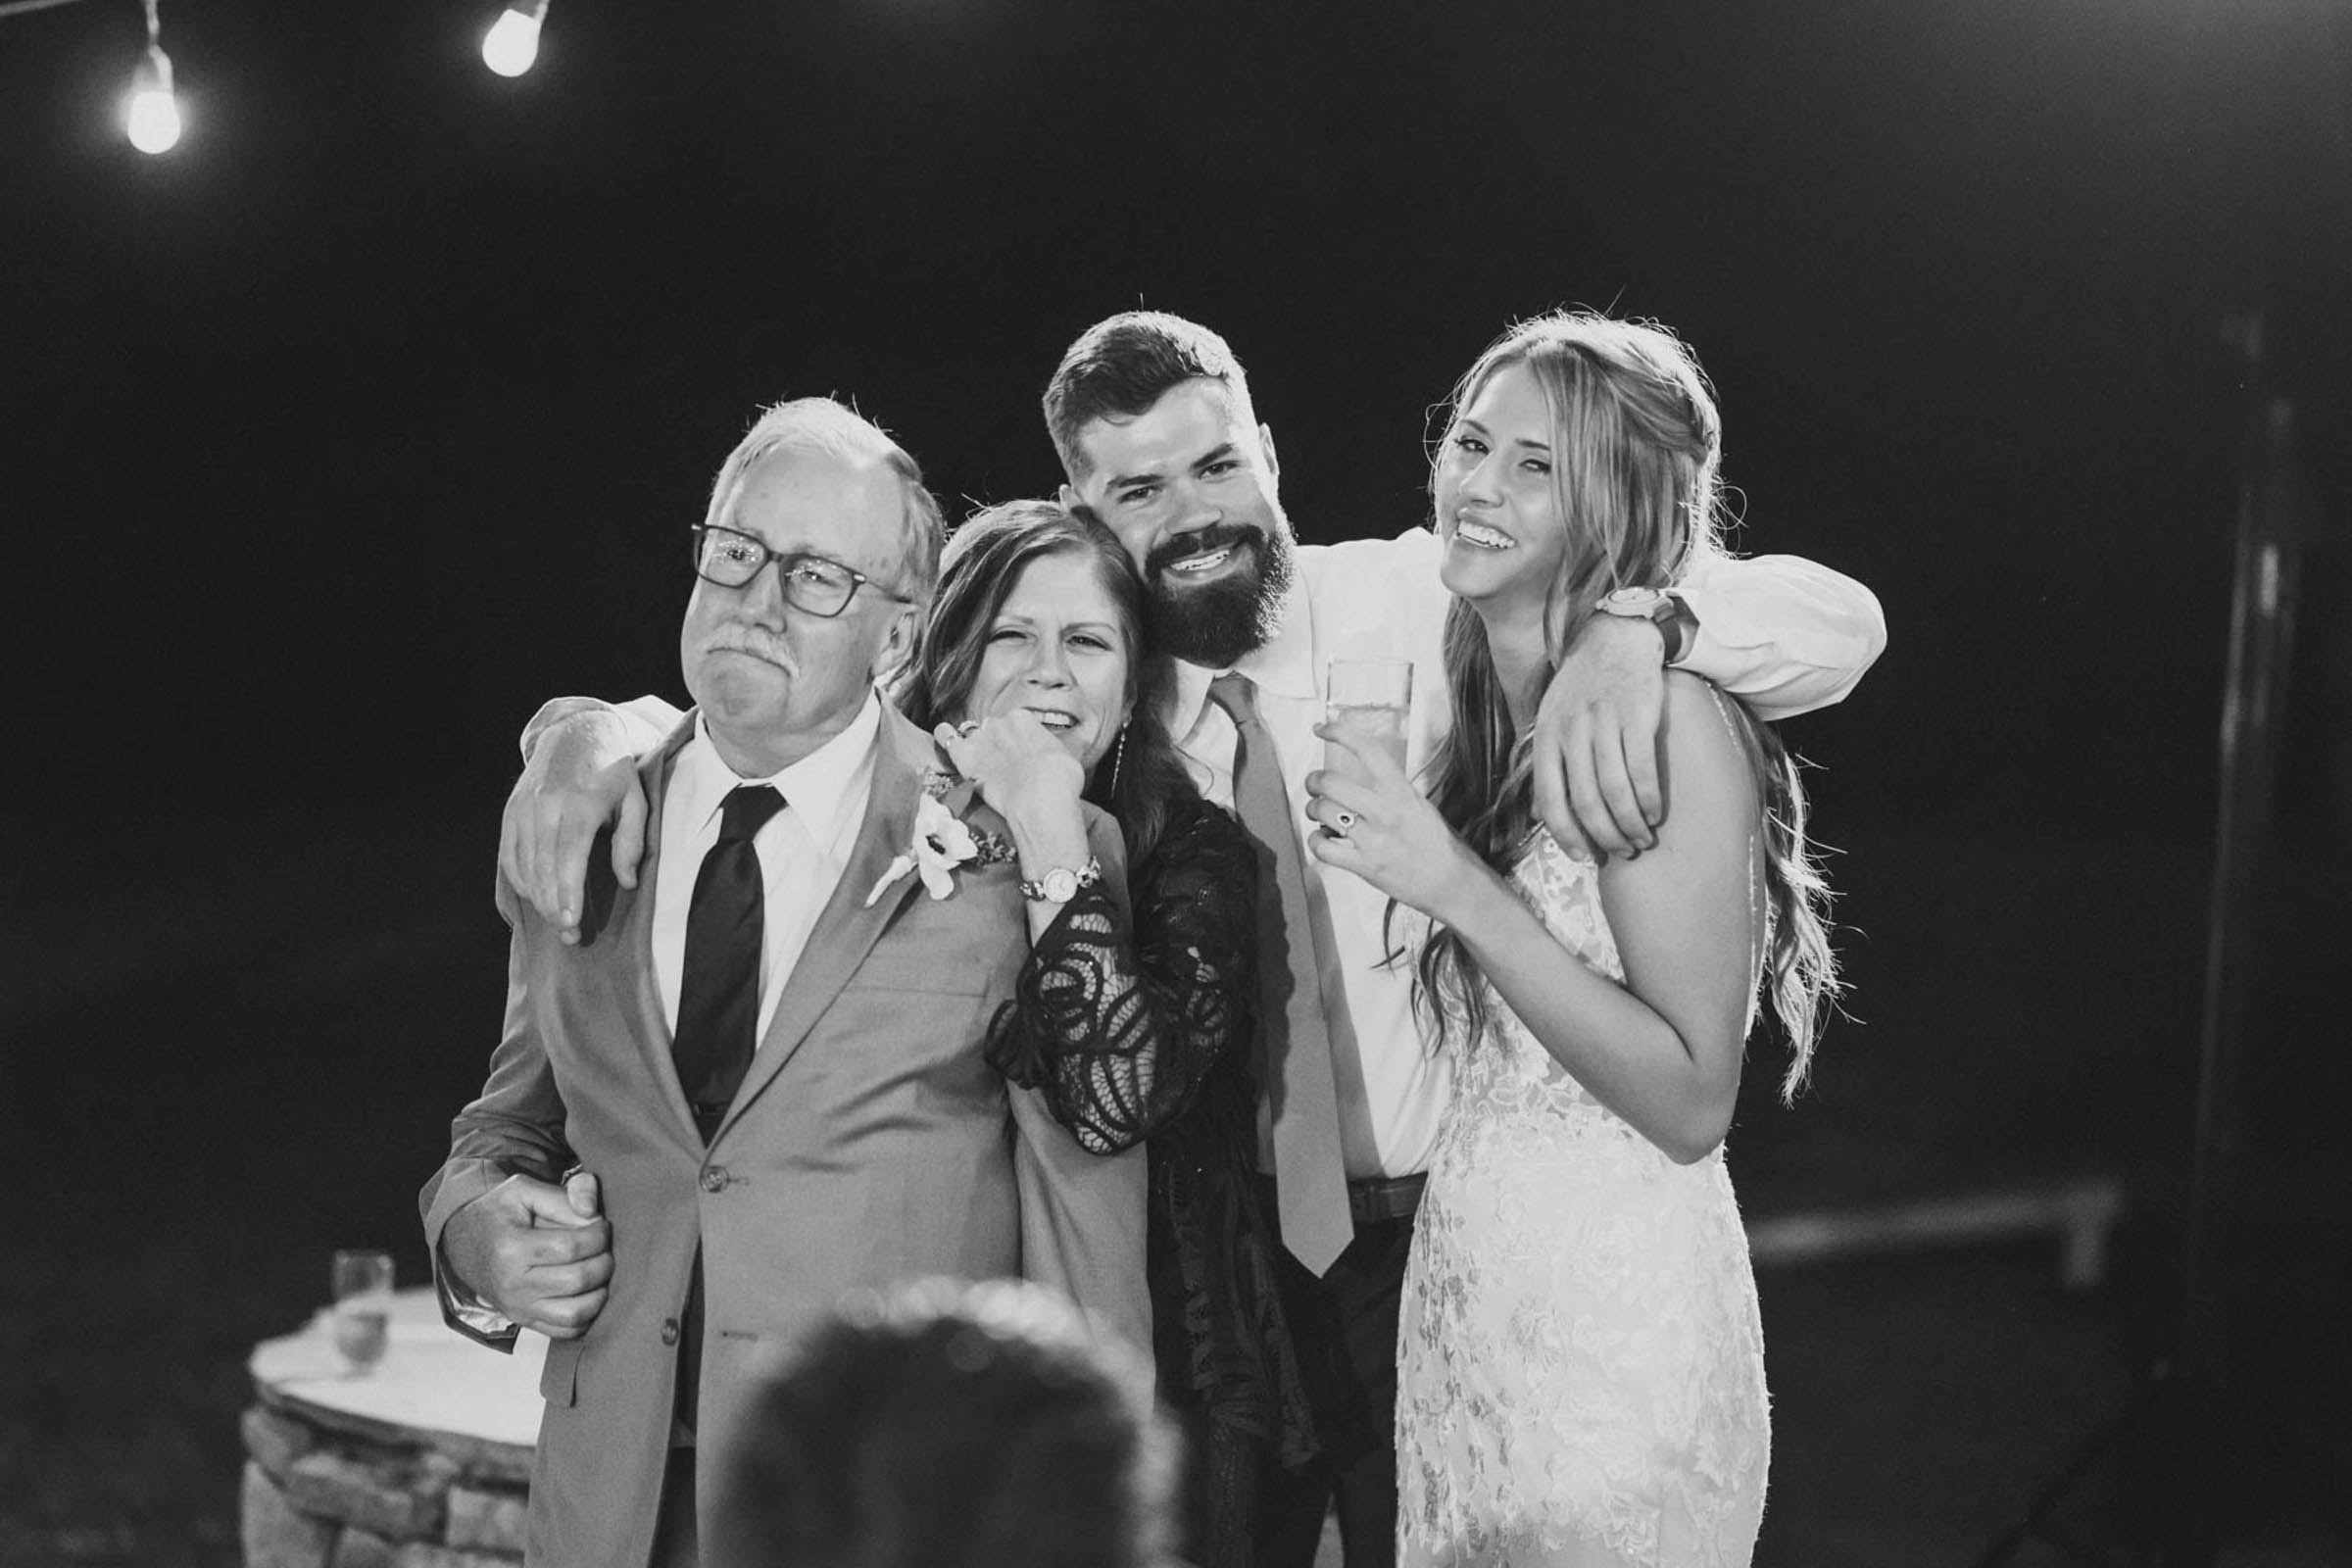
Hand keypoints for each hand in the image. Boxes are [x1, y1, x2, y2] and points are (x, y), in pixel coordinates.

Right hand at [441, 1172, 612, 1339]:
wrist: (465, 1245)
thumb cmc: (501, 1213)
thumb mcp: (524, 1189)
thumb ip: (565, 1193)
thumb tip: (592, 1214)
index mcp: (511, 1248)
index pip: (572, 1247)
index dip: (598, 1234)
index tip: (600, 1225)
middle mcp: (513, 1285)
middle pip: (578, 1280)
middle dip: (604, 1260)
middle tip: (604, 1247)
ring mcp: (518, 1308)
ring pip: (577, 1313)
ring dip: (600, 1290)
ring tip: (598, 1269)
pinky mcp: (525, 1322)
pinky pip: (568, 1330)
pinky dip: (588, 1314)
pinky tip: (589, 1290)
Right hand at [499, 710, 649, 944]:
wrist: (576, 733)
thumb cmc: (613, 772)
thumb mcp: (635, 801)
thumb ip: (632, 842)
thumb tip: (627, 882)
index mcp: (580, 803)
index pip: (568, 857)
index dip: (567, 893)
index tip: (570, 922)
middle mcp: (546, 806)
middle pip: (544, 867)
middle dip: (554, 906)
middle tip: (570, 936)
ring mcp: (524, 808)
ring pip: (524, 864)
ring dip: (538, 898)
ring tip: (557, 921)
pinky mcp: (511, 811)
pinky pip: (510, 854)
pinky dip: (521, 880)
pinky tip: (536, 896)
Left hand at [934, 713, 1085, 829]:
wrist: (1041, 799)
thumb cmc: (1060, 780)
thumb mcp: (1067, 755)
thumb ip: (1051, 748)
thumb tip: (1052, 753)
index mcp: (1023, 718)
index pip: (1016, 724)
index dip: (1019, 742)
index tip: (1023, 757)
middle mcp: (999, 723)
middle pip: (994, 729)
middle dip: (999, 745)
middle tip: (1008, 767)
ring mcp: (979, 739)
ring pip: (972, 735)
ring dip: (978, 747)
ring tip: (984, 764)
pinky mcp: (964, 758)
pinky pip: (946, 737)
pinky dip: (944, 736)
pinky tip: (944, 736)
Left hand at [1303, 721, 1482, 921]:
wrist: (1453, 883)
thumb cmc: (1438, 845)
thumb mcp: (1420, 806)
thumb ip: (1392, 792)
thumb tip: (1361, 783)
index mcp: (1402, 791)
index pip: (1367, 750)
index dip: (1339, 733)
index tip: (1322, 729)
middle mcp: (1386, 811)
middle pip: (1331, 781)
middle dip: (1313, 781)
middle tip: (1314, 785)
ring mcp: (1374, 839)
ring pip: (1322, 811)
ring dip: (1312, 810)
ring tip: (1319, 814)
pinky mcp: (1365, 866)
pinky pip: (1323, 848)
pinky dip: (1315, 841)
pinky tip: (1323, 839)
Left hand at [1532, 615, 1668, 861]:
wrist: (1614, 639)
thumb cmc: (1583, 689)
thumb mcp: (1552, 722)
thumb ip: (1548, 765)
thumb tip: (1542, 815)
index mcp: (1546, 738)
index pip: (1550, 801)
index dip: (1567, 836)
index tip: (1584, 858)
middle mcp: (1571, 732)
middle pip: (1587, 802)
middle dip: (1606, 836)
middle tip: (1623, 852)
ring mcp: (1604, 723)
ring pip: (1616, 791)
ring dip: (1631, 824)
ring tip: (1642, 838)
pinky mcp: (1636, 715)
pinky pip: (1642, 769)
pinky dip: (1650, 798)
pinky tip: (1656, 813)